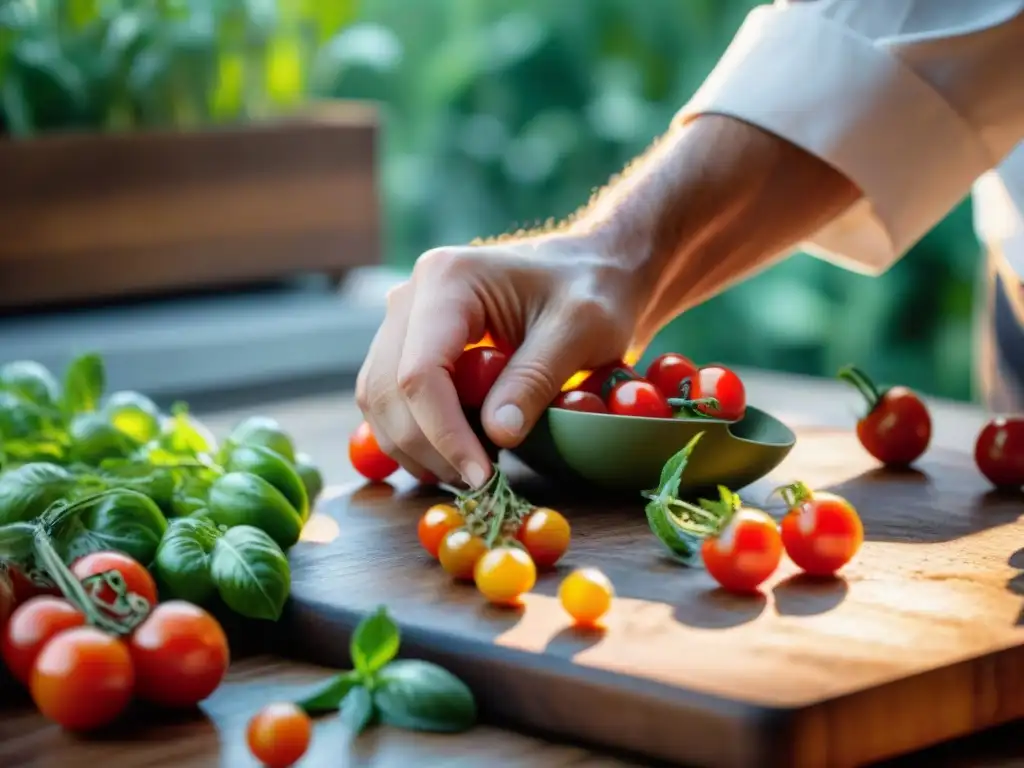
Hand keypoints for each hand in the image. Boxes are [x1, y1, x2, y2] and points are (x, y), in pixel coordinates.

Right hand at [355, 233, 645, 486]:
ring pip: (377, 399)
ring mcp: (403, 320)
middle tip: (478, 482)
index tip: (482, 475)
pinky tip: (455, 454)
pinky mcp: (408, 345)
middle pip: (388, 390)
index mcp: (448, 280)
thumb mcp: (580, 330)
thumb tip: (498, 434)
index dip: (444, 433)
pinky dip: (414, 435)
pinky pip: (389, 400)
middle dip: (427, 448)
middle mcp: (411, 296)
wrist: (590, 270)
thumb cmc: (591, 291)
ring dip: (414, 447)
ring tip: (470, 471)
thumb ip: (535, 379)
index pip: (420, 372)